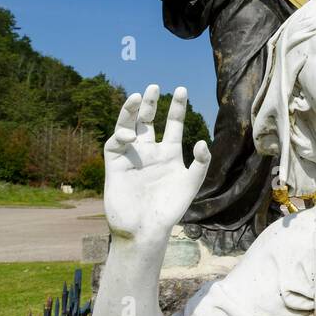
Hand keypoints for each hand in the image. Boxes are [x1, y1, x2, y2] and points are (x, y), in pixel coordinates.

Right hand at [103, 85, 210, 244]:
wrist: (146, 228)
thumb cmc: (170, 208)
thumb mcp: (191, 184)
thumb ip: (200, 163)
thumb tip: (201, 141)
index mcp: (169, 154)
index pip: (173, 124)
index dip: (177, 107)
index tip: (182, 89)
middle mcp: (150, 151)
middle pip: (149, 120)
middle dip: (152, 103)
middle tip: (155, 86)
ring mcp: (132, 156)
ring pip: (129, 126)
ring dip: (131, 111)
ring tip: (138, 96)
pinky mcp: (115, 164)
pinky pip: (115, 143)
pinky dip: (121, 135)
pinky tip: (131, 135)